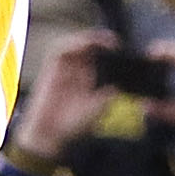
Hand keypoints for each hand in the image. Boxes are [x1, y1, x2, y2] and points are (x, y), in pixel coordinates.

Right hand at [11, 29, 116, 164]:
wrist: (50, 136)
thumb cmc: (75, 126)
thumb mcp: (99, 109)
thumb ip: (108, 95)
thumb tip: (118, 85)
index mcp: (92, 79)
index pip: (103, 57)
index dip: (112, 51)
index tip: (125, 51)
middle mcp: (78, 71)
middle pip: (90, 46)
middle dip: (103, 41)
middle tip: (115, 42)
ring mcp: (64, 69)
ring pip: (76, 44)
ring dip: (89, 39)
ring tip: (103, 41)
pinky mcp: (50, 69)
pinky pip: (60, 50)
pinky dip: (71, 44)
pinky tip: (83, 45)